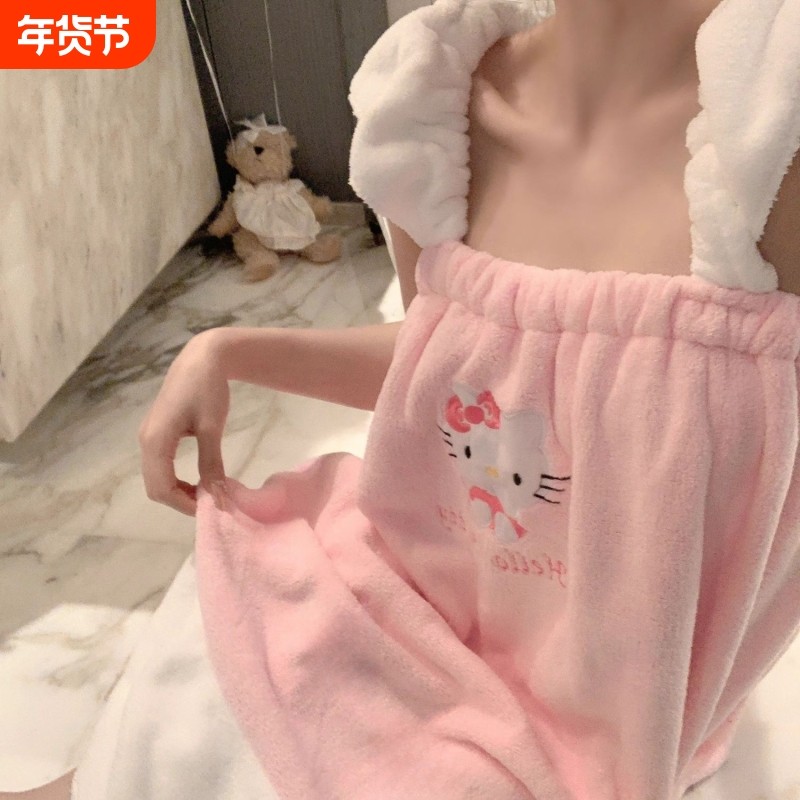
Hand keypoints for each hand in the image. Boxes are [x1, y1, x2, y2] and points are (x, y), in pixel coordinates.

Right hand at [138, 329, 230, 515]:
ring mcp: (149, 436)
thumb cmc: (208, 389)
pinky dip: (176, 478)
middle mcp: (146, 441)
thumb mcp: (212, 428)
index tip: (212, 509)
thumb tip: (218, 497)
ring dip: (178, 491)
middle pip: (155, 487)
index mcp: (155, 440)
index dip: (185, 505)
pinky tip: (199, 479)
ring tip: (208, 493)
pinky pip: (160, 465)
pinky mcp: (157, 432)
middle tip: (211, 503)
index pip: (162, 488)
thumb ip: (211, 464)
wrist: (202, 358)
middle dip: (181, 500)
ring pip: (156, 478)